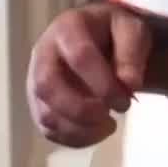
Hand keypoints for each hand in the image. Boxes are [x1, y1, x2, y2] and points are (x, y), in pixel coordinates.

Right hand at [26, 1, 154, 146]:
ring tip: (108, 126)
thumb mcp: (132, 29)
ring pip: (45, 114)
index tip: (126, 100)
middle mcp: (43, 53)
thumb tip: (129, 85)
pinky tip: (97, 132)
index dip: (104, 84)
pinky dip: (74, 139)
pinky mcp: (39, 103)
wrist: (96, 36)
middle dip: (81, 109)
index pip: (79, 56)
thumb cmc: (112, 33)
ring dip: (80, 129)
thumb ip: (132, 53)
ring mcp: (36, 80)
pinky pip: (48, 129)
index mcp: (67, 28)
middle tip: (110, 117)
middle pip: (47, 86)